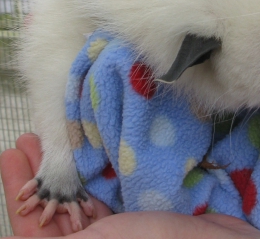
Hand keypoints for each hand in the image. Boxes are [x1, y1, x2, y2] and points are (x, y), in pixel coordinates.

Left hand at [1, 134, 259, 238]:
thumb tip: (17, 235)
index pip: (39, 226)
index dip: (21, 194)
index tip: (11, 155)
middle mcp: (103, 232)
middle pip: (62, 202)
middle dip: (46, 170)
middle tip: (33, 136)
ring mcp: (125, 217)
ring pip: (89, 186)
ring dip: (73, 159)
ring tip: (58, 130)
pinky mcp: (147, 200)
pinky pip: (117, 176)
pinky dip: (104, 157)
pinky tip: (97, 135)